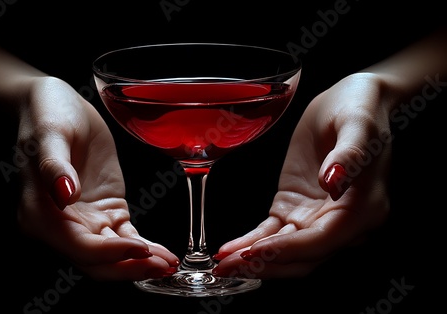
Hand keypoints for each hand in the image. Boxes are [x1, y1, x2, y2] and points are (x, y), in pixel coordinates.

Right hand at [16, 76, 178, 279]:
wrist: (58, 105)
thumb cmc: (48, 116)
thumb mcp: (49, 134)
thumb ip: (54, 166)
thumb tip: (64, 195)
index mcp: (40, 214)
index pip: (79, 247)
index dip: (111, 253)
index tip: (141, 247)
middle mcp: (60, 225)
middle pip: (96, 262)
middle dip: (129, 268)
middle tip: (164, 266)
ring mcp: (84, 220)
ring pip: (112, 256)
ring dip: (139, 264)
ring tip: (170, 263)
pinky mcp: (104, 212)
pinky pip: (123, 237)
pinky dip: (142, 248)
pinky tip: (162, 253)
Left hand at [213, 73, 391, 277]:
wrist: (349, 101)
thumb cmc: (359, 109)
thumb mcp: (358, 124)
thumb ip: (349, 155)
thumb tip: (333, 184)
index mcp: (363, 207)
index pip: (322, 240)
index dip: (287, 250)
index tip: (255, 251)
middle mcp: (343, 221)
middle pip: (303, 257)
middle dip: (265, 266)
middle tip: (228, 269)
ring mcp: (317, 217)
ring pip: (286, 250)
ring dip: (254, 260)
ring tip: (222, 264)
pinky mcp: (296, 208)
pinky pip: (273, 231)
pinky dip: (253, 242)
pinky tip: (231, 249)